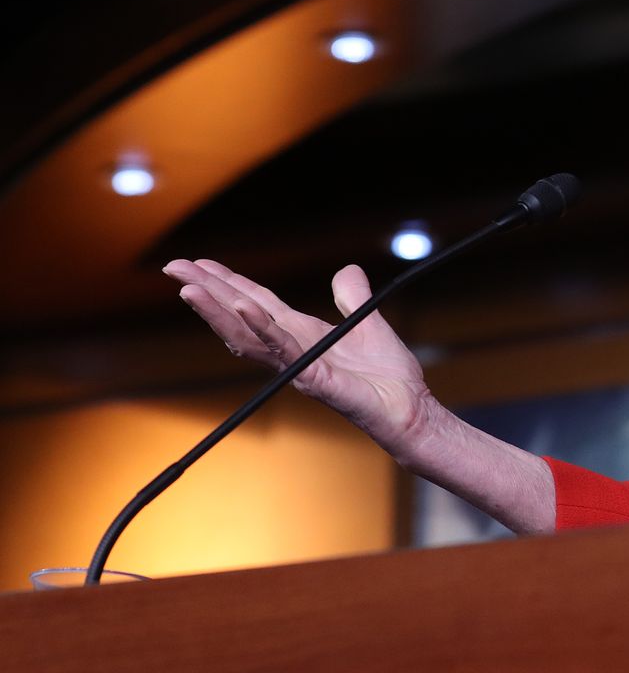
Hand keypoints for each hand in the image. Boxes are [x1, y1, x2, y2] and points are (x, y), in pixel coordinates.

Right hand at [163, 259, 434, 451]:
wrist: (411, 409)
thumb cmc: (389, 376)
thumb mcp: (369, 323)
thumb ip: (354, 297)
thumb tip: (348, 270)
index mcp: (301, 334)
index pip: (254, 303)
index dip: (227, 283)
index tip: (198, 263)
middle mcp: (291, 349)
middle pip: (238, 316)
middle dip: (206, 291)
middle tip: (173, 267)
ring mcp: (297, 365)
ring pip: (247, 336)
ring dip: (218, 310)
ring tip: (190, 287)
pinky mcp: (314, 379)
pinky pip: (284, 350)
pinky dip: (262, 327)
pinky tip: (244, 307)